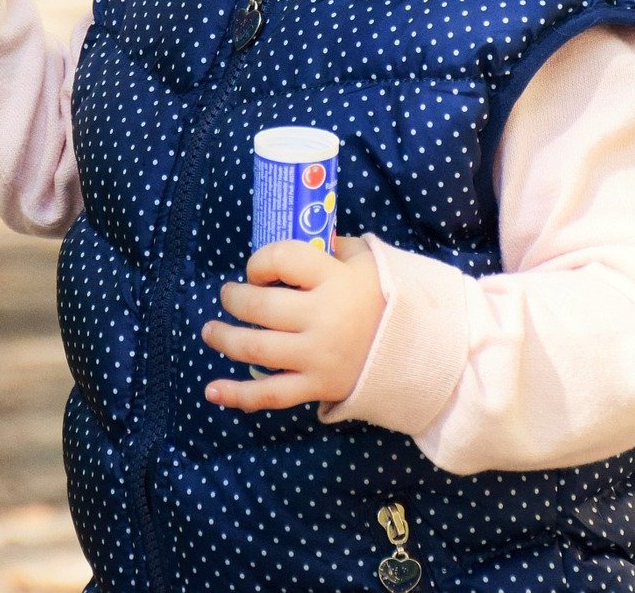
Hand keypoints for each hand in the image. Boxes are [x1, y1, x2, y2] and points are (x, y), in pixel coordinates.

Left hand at [199, 234, 384, 411]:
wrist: (424, 353)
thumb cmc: (388, 300)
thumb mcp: (369, 262)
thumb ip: (335, 248)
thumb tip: (305, 239)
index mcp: (336, 280)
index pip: (280, 259)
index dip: (259, 261)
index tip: (258, 270)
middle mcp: (323, 318)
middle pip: (261, 307)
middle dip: (234, 299)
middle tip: (227, 296)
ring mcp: (319, 356)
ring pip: (256, 348)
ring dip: (225, 339)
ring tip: (210, 331)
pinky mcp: (318, 387)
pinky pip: (271, 395)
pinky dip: (238, 396)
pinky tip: (212, 391)